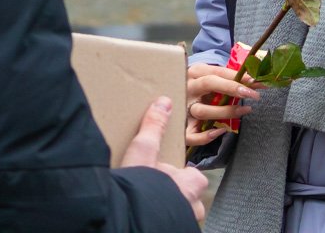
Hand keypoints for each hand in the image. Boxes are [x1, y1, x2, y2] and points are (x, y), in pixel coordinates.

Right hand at [121, 97, 208, 222]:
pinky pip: (172, 224)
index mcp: (191, 185)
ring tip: (152, 203)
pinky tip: (148, 214)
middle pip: (191, 199)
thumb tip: (163, 103)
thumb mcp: (143, 151)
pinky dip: (162, 220)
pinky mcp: (170, 229)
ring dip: (172, 208)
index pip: (197, 178)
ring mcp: (183, 223)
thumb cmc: (140, 188)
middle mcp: (191, 207)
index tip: (171, 171)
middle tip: (159, 188)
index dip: (184, 174)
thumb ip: (154, 127)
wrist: (127, 219)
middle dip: (179, 194)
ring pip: (183, 214)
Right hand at [185, 63, 260, 147]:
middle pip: (208, 84)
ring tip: (243, 110)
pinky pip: (190, 135)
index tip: (255, 82)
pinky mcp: (181, 126)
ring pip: (202, 110)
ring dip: (225, 112)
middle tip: (252, 94)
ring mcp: (183, 108)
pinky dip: (205, 137)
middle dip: (232, 88)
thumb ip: (230, 79)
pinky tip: (220, 131)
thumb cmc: (201, 88)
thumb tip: (256, 82)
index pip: (218, 72)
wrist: (173, 94)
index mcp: (196, 72)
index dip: (237, 77)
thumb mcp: (211, 78)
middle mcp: (188, 88)